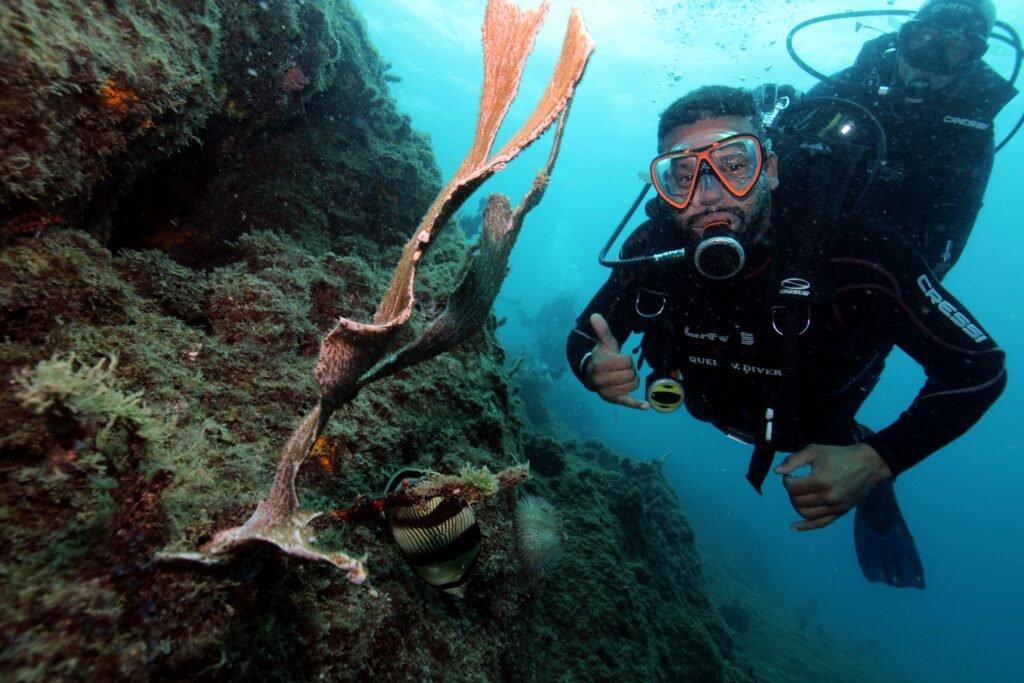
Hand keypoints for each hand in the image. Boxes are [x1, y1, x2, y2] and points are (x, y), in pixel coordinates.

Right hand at [586, 313, 648, 409]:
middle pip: (631, 374)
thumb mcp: (604, 343)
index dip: (627, 359)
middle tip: (621, 368)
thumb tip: (595, 315)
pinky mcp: (612, 400)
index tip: (619, 359)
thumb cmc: (602, 356)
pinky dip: (636, 404)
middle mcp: (601, 380)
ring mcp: (606, 391)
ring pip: (633, 385)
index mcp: (600, 365)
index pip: (627, 361)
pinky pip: (626, 402)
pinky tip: (646, 406)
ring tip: (623, 376)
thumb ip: (602, 330)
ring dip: (632, 379)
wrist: (591, 374)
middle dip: (630, 369)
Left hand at [774, 442, 892, 530]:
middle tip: (797, 481)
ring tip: (800, 493)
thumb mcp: (814, 451)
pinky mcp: (840, 512)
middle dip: (792, 491)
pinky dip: (805, 526)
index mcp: (820, 481)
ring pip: (805, 513)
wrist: (867, 464)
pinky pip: (820, 523)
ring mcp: (834, 507)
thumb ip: (793, 461)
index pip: (792, 488)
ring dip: (796, 504)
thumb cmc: (839, 455)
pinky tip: (794, 527)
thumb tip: (777, 472)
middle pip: (797, 501)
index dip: (786, 480)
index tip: (790, 474)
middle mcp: (827, 498)